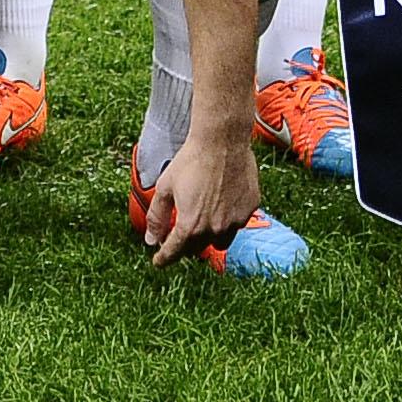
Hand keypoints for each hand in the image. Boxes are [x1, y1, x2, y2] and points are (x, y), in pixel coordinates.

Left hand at [141, 128, 263, 266]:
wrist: (223, 140)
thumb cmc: (192, 161)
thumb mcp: (165, 188)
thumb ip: (156, 217)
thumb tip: (151, 239)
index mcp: (190, 226)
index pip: (174, 252)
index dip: (163, 258)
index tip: (159, 261)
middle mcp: (214, 229)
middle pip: (196, 249)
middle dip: (186, 244)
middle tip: (181, 231)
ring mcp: (235, 220)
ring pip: (220, 240)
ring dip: (209, 236)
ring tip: (204, 219)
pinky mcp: (250, 208)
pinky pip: (237, 223)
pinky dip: (228, 219)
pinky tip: (223, 201)